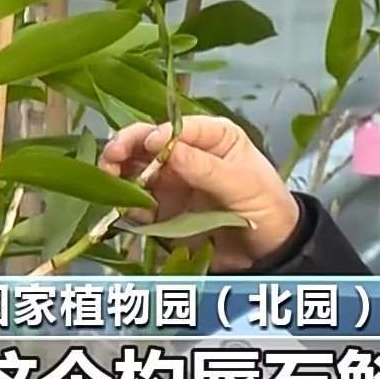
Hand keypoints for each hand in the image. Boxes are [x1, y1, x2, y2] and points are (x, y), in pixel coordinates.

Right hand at [98, 116, 298, 270]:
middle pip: (147, 142)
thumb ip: (204, 167)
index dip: (159, 133)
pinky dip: (127, 203)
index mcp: (213, 136)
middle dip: (127, 146)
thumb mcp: (241, 183)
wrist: (269, 252)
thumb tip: (166, 147)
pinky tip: (127, 208)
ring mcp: (172, 181)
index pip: (178, 126)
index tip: (149, 145)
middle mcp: (187, 153)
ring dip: (118, 171)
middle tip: (112, 157)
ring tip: (110, 178)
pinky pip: (137, 202)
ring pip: (135, 168)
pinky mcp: (163, 209)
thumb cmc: (267, 206)